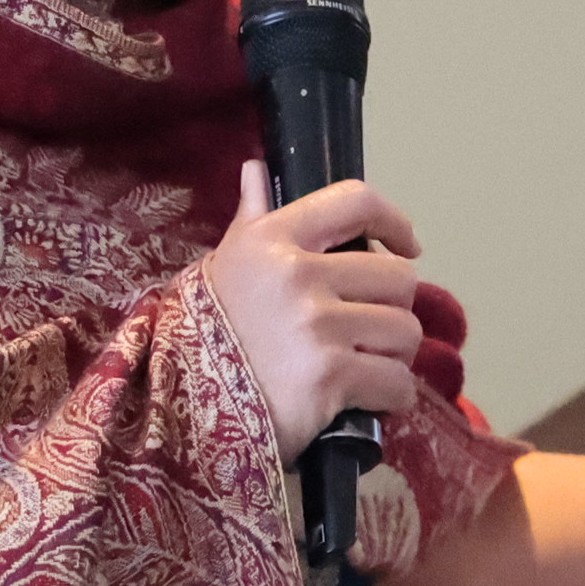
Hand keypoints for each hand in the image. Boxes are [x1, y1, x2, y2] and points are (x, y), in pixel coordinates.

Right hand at [203, 163, 429, 457]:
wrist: (178, 415)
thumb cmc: (205, 337)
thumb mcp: (221, 268)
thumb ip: (250, 220)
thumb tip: (255, 170)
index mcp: (272, 239)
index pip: (356, 201)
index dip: (394, 221)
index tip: (406, 246)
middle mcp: (297, 274)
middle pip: (397, 277)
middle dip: (392, 308)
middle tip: (367, 332)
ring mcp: (316, 326)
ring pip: (405, 331)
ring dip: (394, 355)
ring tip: (364, 367)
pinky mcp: (330, 377)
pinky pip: (398, 383)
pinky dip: (392, 397)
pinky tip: (367, 402)